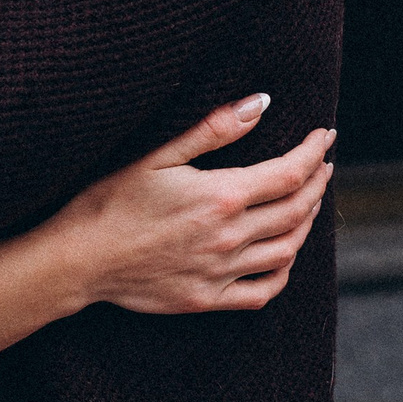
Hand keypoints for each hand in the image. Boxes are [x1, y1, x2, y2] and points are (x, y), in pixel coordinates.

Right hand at [54, 101, 335, 315]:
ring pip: (287, 249)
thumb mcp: (157, 154)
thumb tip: (261, 103)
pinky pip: (263, 290)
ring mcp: (220, 272)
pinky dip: (284, 271)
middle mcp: (229, 237)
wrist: (78, 258)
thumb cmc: (109, 200)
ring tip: (308, 202)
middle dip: (317, 183)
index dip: (313, 152)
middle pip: (296, 210)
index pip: (289, 173)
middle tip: (323, 164)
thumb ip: (213, 129)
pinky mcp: (207, 298)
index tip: (324, 136)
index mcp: (220, 197)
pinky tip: (285, 255)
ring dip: (307, 223)